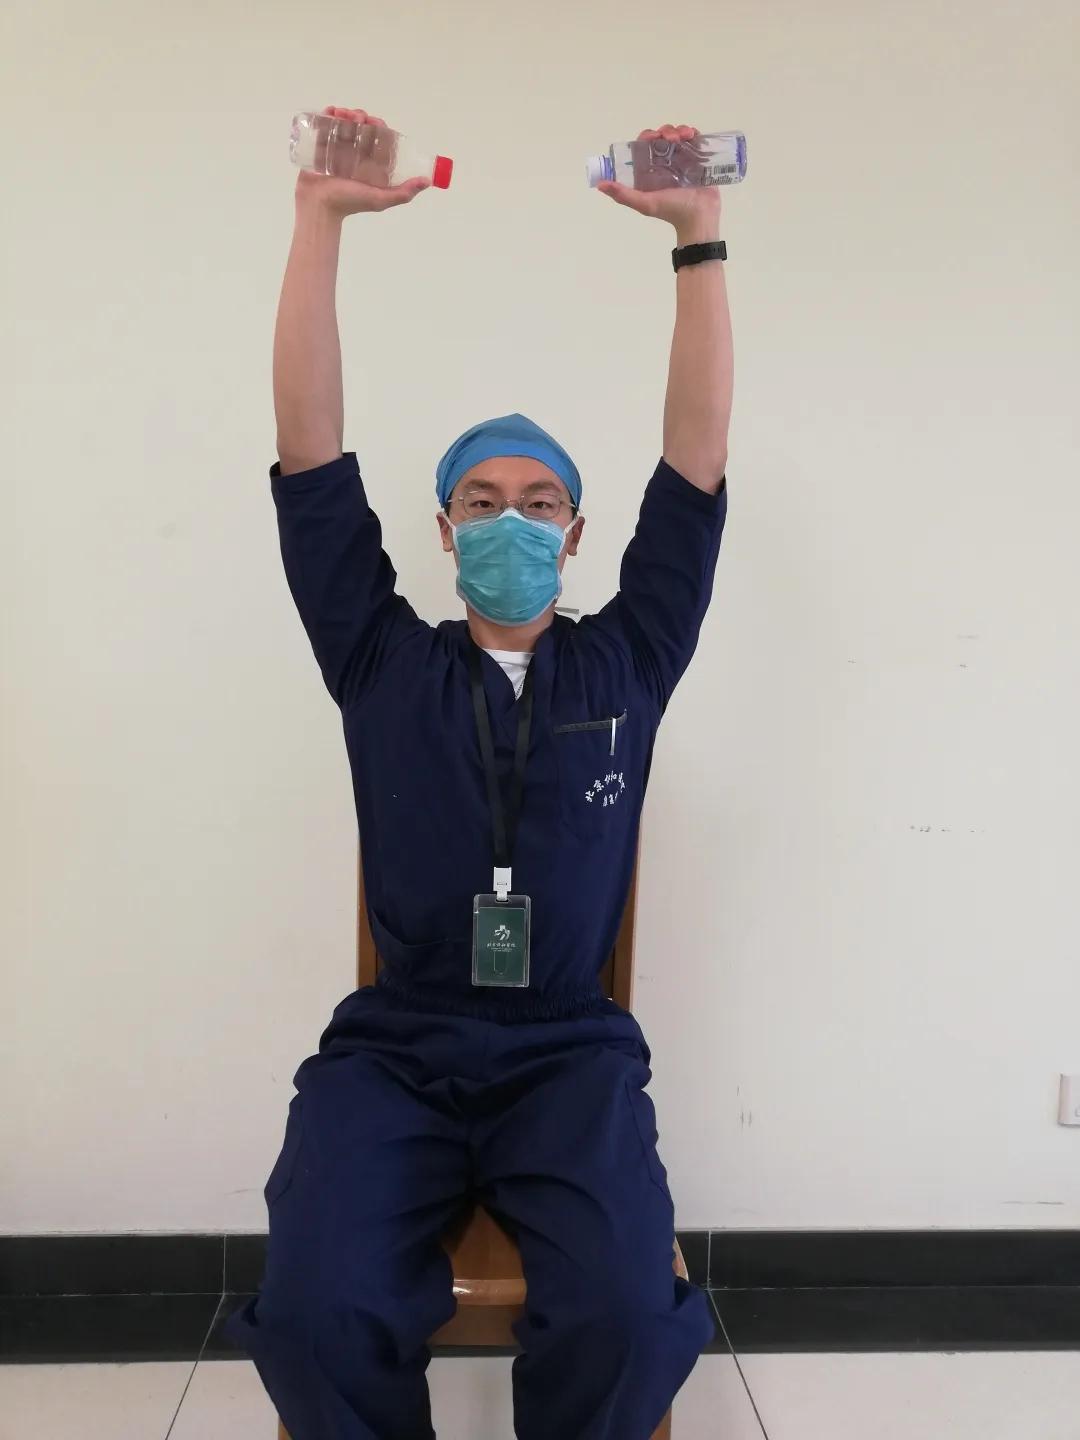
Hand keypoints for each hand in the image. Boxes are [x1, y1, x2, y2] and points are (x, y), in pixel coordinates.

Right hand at [295, 106, 429, 217]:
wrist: (319, 206)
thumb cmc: (349, 203)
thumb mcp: (380, 199)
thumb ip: (403, 193)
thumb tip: (427, 181)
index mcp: (369, 162)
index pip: (378, 136)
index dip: (378, 125)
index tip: (375, 122)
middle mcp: (354, 153)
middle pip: (360, 126)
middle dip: (360, 115)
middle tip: (358, 118)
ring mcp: (336, 148)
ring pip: (344, 122)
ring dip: (346, 113)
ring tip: (343, 115)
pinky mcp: (319, 145)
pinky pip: (325, 124)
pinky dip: (328, 114)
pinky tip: (332, 113)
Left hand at [596, 125, 721, 244]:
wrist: (699, 217)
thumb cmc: (672, 211)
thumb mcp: (645, 203)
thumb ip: (623, 195)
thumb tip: (600, 184)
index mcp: (651, 170)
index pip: (645, 145)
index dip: (647, 136)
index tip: (652, 136)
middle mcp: (666, 163)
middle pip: (662, 137)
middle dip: (665, 131)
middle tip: (670, 138)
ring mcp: (682, 160)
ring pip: (678, 136)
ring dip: (679, 131)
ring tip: (684, 137)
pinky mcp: (698, 159)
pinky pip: (694, 139)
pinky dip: (692, 133)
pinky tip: (692, 135)